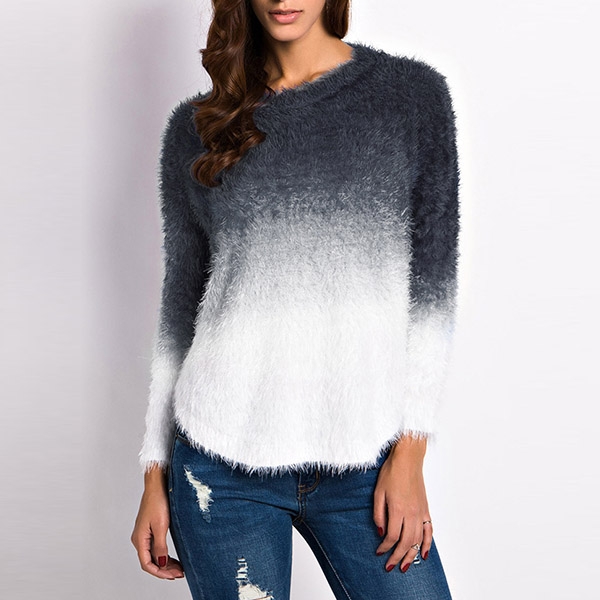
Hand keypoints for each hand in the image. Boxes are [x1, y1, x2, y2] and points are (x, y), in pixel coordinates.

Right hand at [130, 469, 184, 579]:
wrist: (157, 485)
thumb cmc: (158, 502)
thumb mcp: (161, 526)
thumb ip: (160, 547)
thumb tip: (161, 564)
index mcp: (140, 539)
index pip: (147, 564)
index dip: (160, 573)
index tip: (173, 576)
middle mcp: (140, 538)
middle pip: (150, 561)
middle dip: (164, 570)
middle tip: (180, 573)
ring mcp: (144, 534)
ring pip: (153, 555)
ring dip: (165, 563)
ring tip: (179, 568)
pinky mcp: (150, 529)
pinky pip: (156, 547)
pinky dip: (164, 554)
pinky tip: (173, 558)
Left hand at [373, 436, 432, 571]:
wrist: (407, 460)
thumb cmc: (391, 472)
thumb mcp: (378, 492)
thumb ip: (378, 513)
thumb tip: (379, 531)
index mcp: (397, 509)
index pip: (391, 536)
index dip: (384, 547)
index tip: (379, 552)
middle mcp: (411, 513)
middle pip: (405, 542)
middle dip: (397, 557)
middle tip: (390, 566)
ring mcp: (420, 512)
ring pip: (418, 540)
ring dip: (411, 555)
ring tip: (406, 566)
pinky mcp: (426, 509)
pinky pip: (429, 530)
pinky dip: (427, 544)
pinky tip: (424, 554)